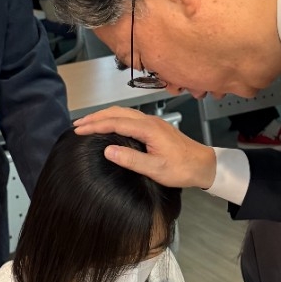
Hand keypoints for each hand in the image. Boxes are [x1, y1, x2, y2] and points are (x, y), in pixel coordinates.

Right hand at [73, 108, 216, 189]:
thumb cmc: (182, 169)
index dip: (95, 125)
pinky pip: (129, 117)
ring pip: (123, 113)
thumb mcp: (155, 168)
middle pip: (116, 112)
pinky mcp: (155, 127)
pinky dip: (114, 118)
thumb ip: (131, 159)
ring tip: (88, 124)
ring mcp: (152, 122)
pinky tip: (110, 126)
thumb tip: (107, 150)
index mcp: (148, 128)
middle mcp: (149, 121)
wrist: (203, 165)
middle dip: (95, 117)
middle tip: (77, 125)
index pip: (115, 122)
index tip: (78, 130)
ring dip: (104, 116)